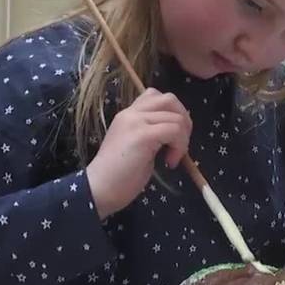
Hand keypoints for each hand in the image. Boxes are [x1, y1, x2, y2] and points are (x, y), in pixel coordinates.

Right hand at [86, 88, 191, 219]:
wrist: (100, 189)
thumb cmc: (119, 174)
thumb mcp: (137, 145)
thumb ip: (151, 131)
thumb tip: (177, 130)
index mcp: (128, 114)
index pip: (155, 96)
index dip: (172, 113)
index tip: (171, 136)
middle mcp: (131, 113)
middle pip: (169, 99)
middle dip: (184, 120)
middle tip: (180, 143)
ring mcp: (136, 122)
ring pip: (176, 117)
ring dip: (183, 139)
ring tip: (173, 157)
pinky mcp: (143, 135)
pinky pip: (175, 131)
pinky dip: (180, 147)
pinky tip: (170, 162)